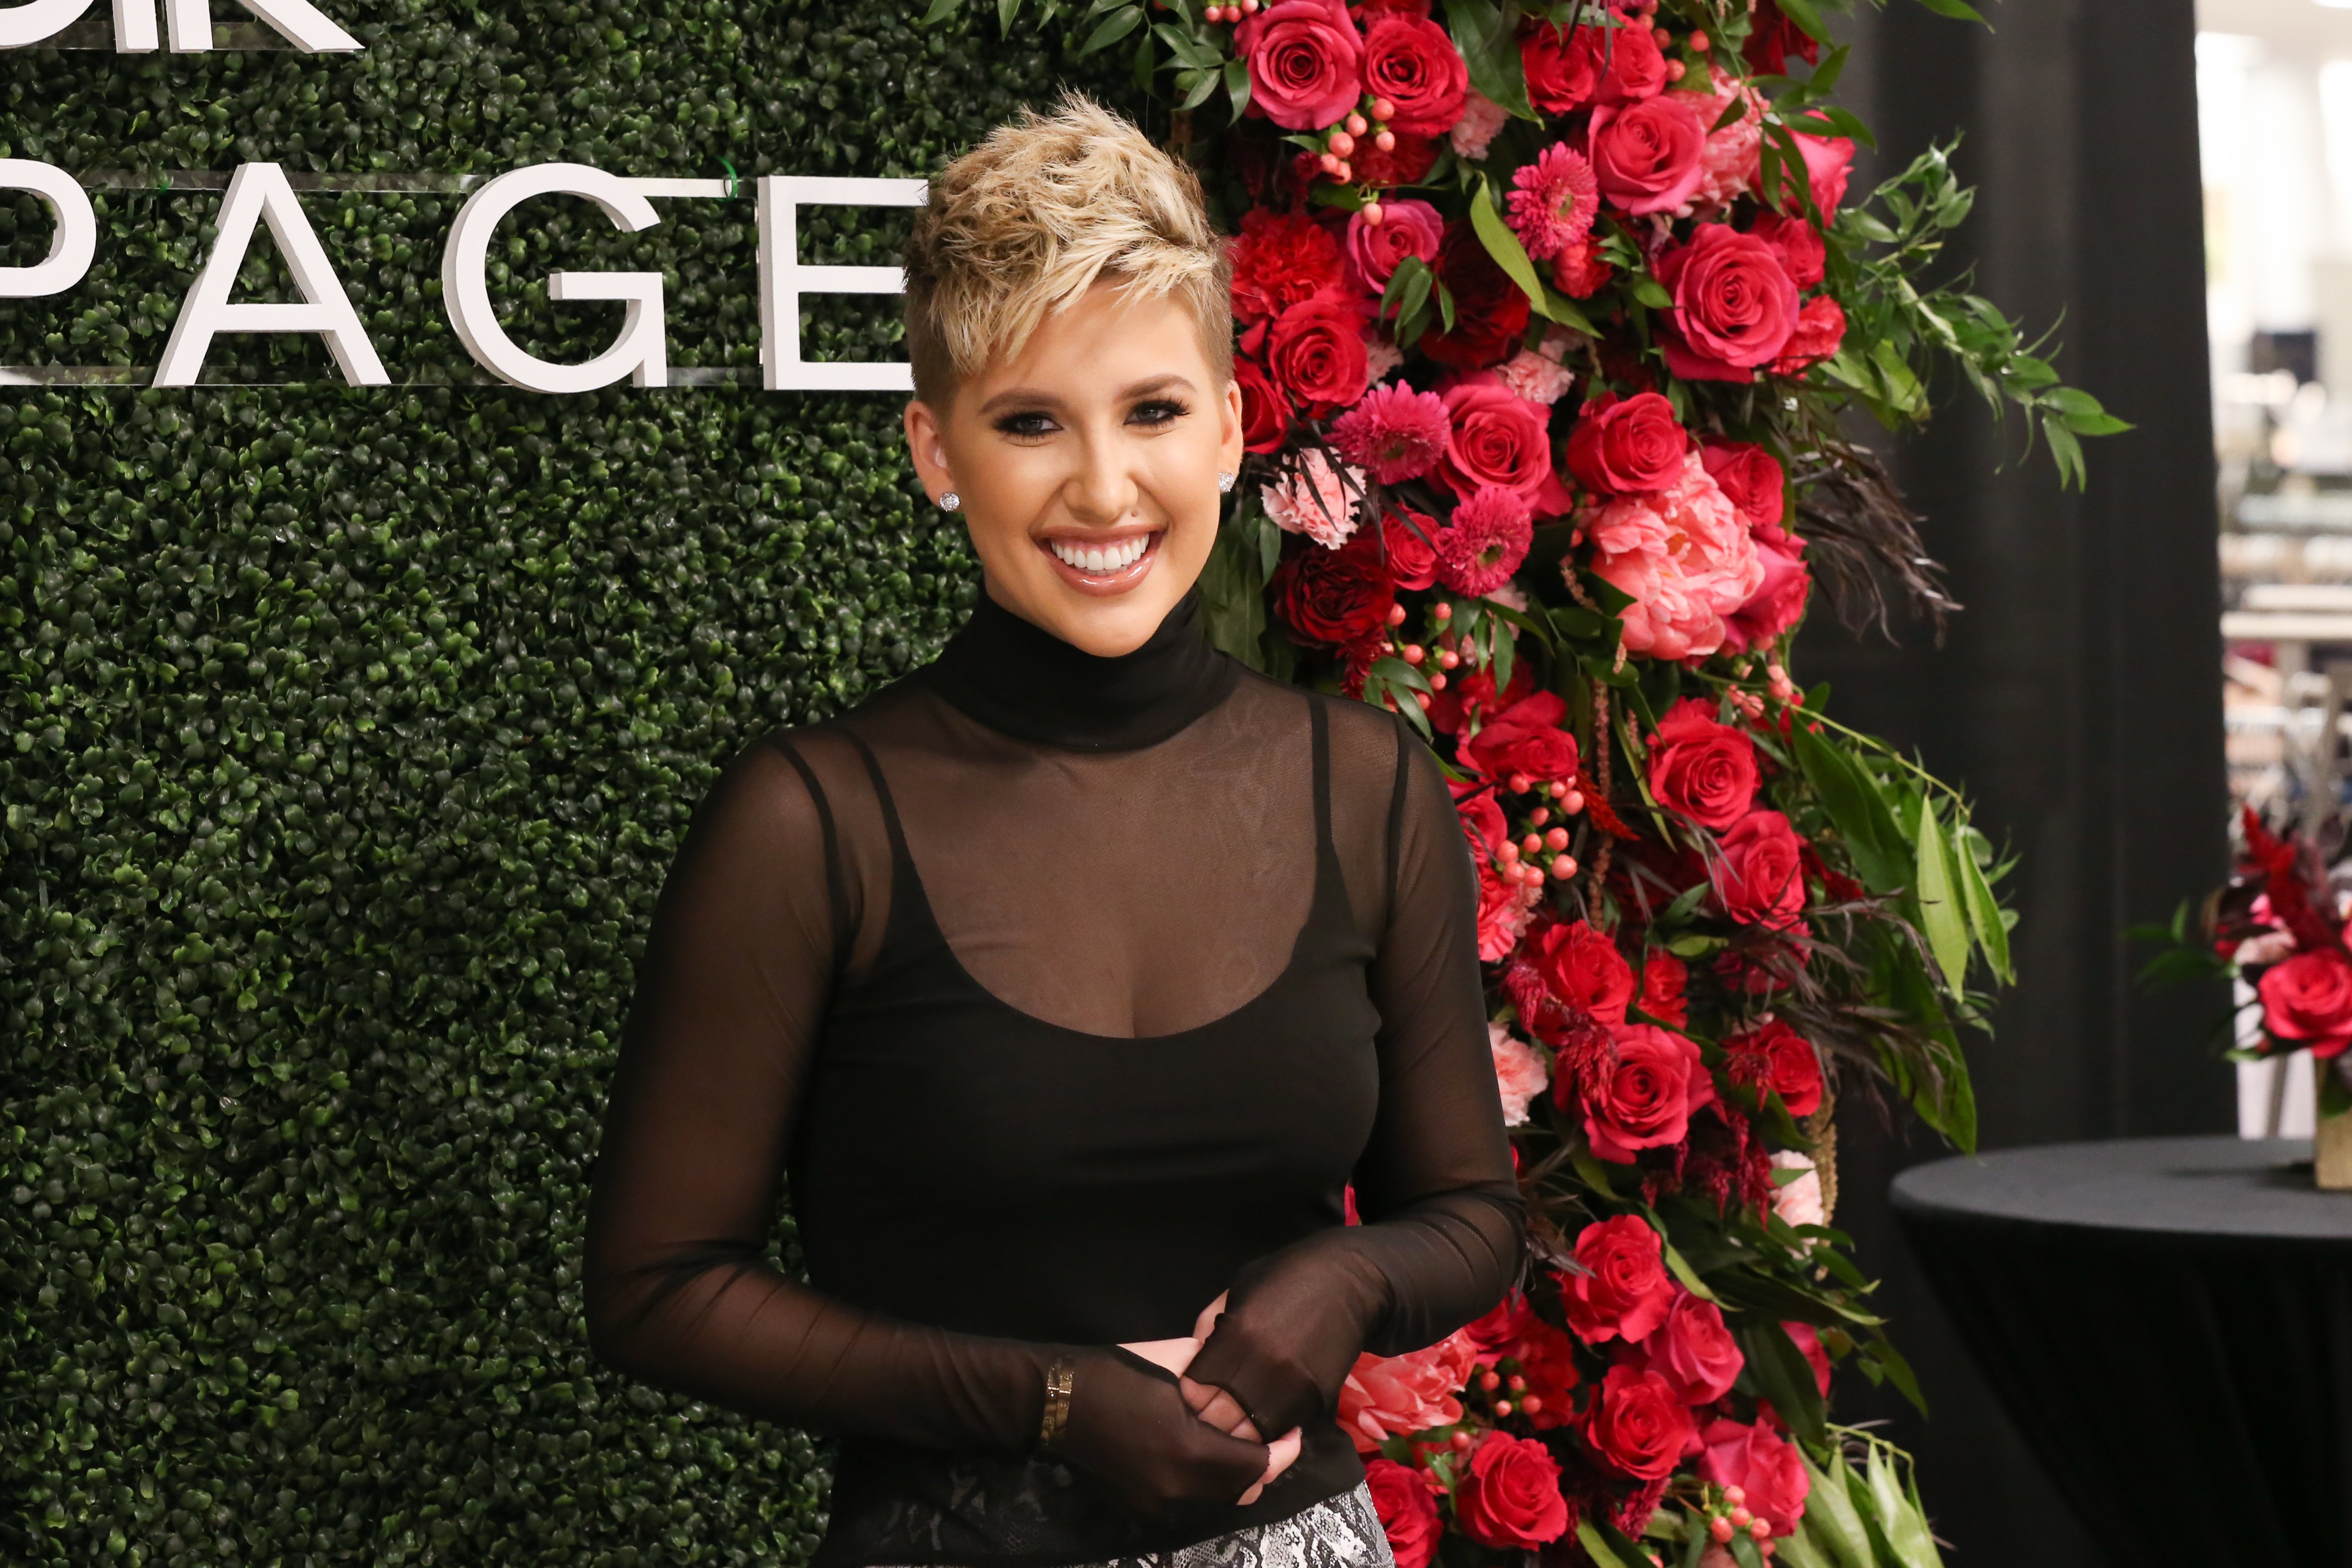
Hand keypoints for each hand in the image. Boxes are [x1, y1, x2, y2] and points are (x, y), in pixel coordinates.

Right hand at [1056, 1343, 1270, 1520]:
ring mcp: (1157, 1503)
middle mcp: (1176, 1487)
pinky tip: (1208, 1455)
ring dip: (1237, 1477)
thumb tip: (1250, 1369)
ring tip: (1244, 1445)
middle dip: (1264, 1467)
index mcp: (1188, 1450)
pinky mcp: (1141, 1506)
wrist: (1055, 1400)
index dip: (1282, 1451)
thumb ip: (1218, 1370)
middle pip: (1242, 1490)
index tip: (1293, 1431)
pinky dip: (1207, 1483)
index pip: (1255, 1465)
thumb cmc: (1116, 1371)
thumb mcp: (1174, 1359)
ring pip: (1217, 1499)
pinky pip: (1190, 1501)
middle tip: (1274, 1439)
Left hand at [1178, 1236, 1388, 1440]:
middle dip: (1208, 1423)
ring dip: (1238, 1435)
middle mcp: (1261, 1368)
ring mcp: (1292, 1388)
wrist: (1348, 1282)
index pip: (1194, 1391)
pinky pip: (1282, 1429)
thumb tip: (1191, 1358)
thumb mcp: (1238, 1289)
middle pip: (1219, 1420)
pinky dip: (1268, 1431)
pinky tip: (1261, 1421)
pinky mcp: (1316, 1399)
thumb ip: (1210, 1324)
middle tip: (1207, 1418)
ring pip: (1251, 1434)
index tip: (1190, 1396)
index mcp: (1235, 1337)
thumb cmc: (1287, 1278)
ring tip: (1232, 1427)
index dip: (1188, 1398)